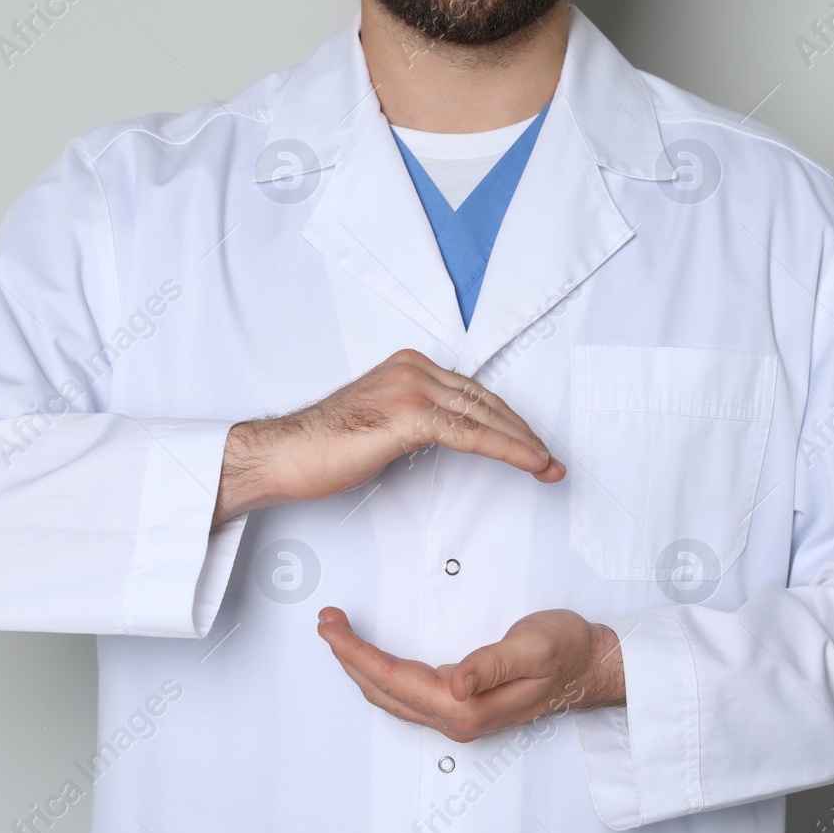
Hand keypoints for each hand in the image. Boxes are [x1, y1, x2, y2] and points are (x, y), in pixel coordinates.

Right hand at [213, 349, 562, 524]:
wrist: (285, 455)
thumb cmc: (322, 447)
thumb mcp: (381, 424)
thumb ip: (416, 421)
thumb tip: (446, 435)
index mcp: (409, 367)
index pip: (472, 393)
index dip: (507, 420)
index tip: (530, 443)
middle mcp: (414, 370)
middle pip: (485, 402)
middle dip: (522, 432)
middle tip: (548, 458)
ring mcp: (411, 389)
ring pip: (484, 416)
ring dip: (523, 443)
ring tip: (546, 466)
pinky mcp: (409, 416)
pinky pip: (470, 435)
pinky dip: (506, 450)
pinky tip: (527, 463)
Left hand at [316, 607, 625, 742]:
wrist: (591, 666)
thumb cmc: (566, 651)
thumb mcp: (533, 648)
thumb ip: (491, 664)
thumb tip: (455, 681)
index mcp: (467, 706)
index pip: (393, 679)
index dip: (356, 653)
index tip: (332, 626)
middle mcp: (456, 717)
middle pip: (382, 691)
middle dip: (347, 657)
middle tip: (325, 620)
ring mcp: (458, 714)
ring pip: (390, 695)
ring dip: (359, 665)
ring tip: (337, 633)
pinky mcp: (461, 704)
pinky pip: (405, 692)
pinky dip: (379, 671)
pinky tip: (371, 656)